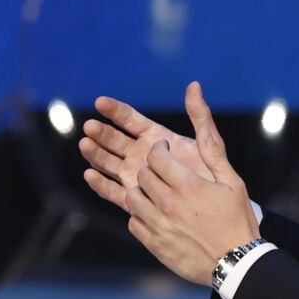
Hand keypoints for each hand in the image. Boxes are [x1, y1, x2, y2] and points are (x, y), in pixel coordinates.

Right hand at [78, 95, 211, 211]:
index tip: (100, 102)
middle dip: (101, 132)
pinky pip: (111, 191)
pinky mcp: (131, 199)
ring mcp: (134, 176)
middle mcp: (141, 155)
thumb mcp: (209, 144)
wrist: (212, 214)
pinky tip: (89, 174)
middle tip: (90, 127)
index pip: (130, 119)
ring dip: (95, 153)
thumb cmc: (212, 178)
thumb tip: (194, 85)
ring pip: (108, 162)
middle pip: (115, 140)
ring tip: (85, 145)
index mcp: (156, 138)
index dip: (114, 110)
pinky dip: (99, 183)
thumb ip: (200, 116)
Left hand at [100, 82, 258, 285]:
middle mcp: (168, 203)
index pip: (156, 155)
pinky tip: (159, 216)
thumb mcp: (229, 176)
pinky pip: (133, 221)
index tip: (169, 156)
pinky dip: (141, 215)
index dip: (161, 152)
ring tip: (160, 195)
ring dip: (142, 191)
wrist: (237, 263)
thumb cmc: (236, 216)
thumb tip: (193, 90)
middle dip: (151, 171)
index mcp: (187, 184)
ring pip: (131, 196)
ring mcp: (158, 225)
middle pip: (142, 174)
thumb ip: (209, 136)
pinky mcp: (152, 244)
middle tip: (168, 178)